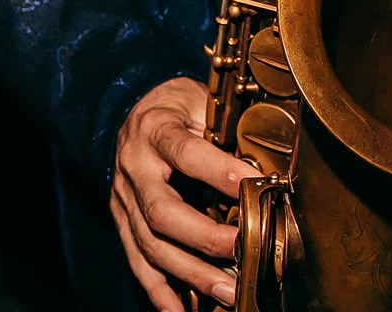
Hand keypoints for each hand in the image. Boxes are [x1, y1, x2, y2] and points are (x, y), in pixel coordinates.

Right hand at [112, 76, 256, 309]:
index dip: (217, 170)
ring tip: (228, 292)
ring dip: (191, 273)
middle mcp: (134, 167)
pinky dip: (159, 292)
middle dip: (205, 237)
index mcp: (155, 130)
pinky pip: (137, 263)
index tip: (252, 184)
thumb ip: (225, 126)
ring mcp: (124, 200)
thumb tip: (268, 158)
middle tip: (242, 248)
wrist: (130, 112)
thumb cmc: (175, 107)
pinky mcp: (123, 224)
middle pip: (162, 212)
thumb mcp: (198, 99)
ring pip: (152, 245)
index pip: (184, 151)